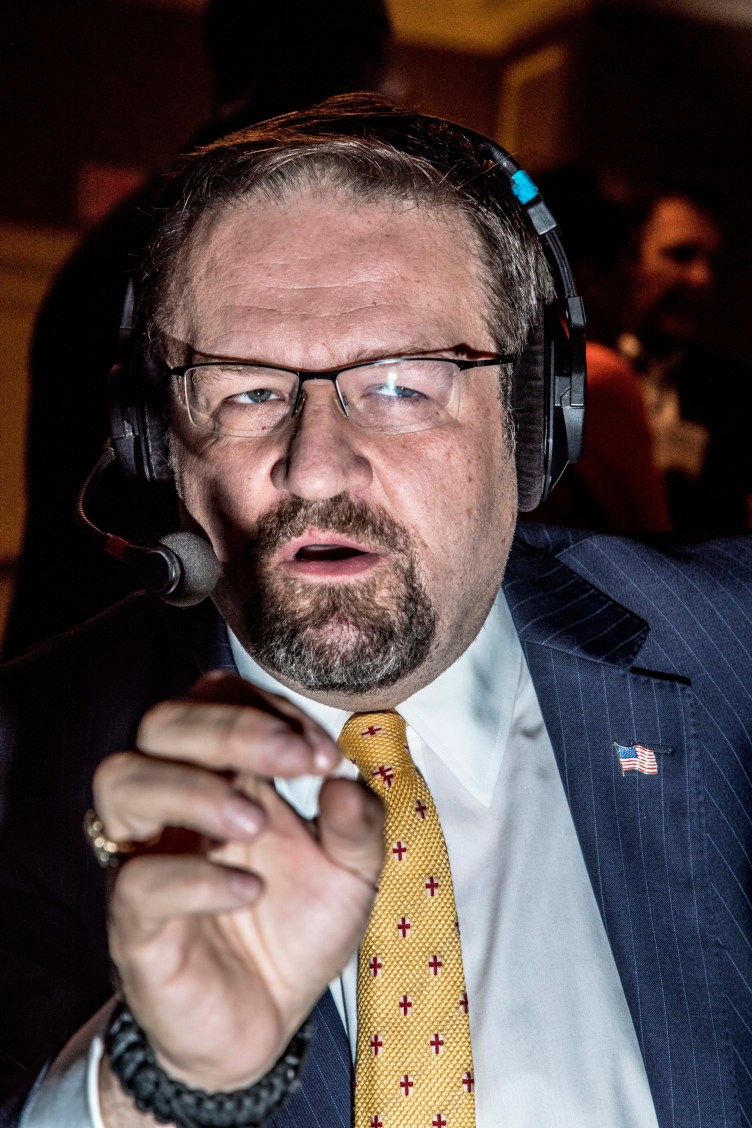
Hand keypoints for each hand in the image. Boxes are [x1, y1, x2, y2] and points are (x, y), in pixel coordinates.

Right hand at [94, 672, 383, 1091]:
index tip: (323, 754)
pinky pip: (139, 882)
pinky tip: (249, 890)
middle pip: (162, 723)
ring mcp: (147, 857)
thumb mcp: (353, 874)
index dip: (268, 709)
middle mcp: (176, 804)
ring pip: (121, 780)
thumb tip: (347, 781)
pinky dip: (195, 877)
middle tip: (295, 760)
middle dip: (231, 728)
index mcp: (226, 776)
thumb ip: (361, 825)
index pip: (218, 700)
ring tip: (256, 823)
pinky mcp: (135, 924)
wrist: (263, 1026)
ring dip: (194, 788)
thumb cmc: (296, 932)